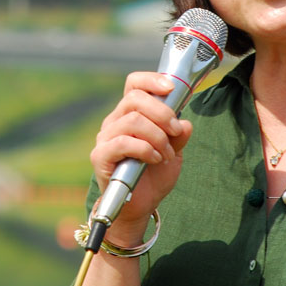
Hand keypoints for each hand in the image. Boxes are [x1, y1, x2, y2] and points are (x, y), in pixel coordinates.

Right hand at [90, 71, 192, 244]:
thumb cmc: (154, 175)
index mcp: (130, 114)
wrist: (140, 206)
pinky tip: (155, 159)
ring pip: (133, 120)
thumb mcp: (174, 151)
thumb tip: (185, 122)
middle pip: (135, 98)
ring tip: (167, 154)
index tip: (171, 88)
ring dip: (158, 136)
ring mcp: (105, 138)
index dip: (151, 80)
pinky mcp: (100, 156)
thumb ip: (179, 135)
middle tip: (176, 131)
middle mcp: (115, 121)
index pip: (134, 84)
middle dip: (163, 113)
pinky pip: (123, 142)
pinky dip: (145, 149)